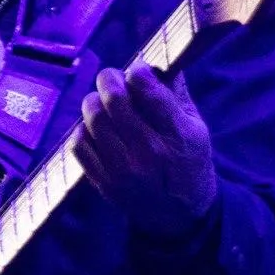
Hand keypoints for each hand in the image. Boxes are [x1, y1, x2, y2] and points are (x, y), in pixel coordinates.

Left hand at [70, 64, 216, 238]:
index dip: (137, 71)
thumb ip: (176, 92)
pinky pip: (79, 144)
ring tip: (100, 101)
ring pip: (93, 119)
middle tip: (110, 77)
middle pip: (114, 100)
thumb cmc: (188, 161)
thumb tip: (156, 57)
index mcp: (178, 135)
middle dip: (108, 79)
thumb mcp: (195, 127)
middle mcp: (149, 152)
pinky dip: (82, 129)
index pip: (147, 90)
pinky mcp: (104, 183)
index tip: (136, 70)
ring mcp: (124, 170)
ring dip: (93, 102)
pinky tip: (94, 128)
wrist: (179, 217)